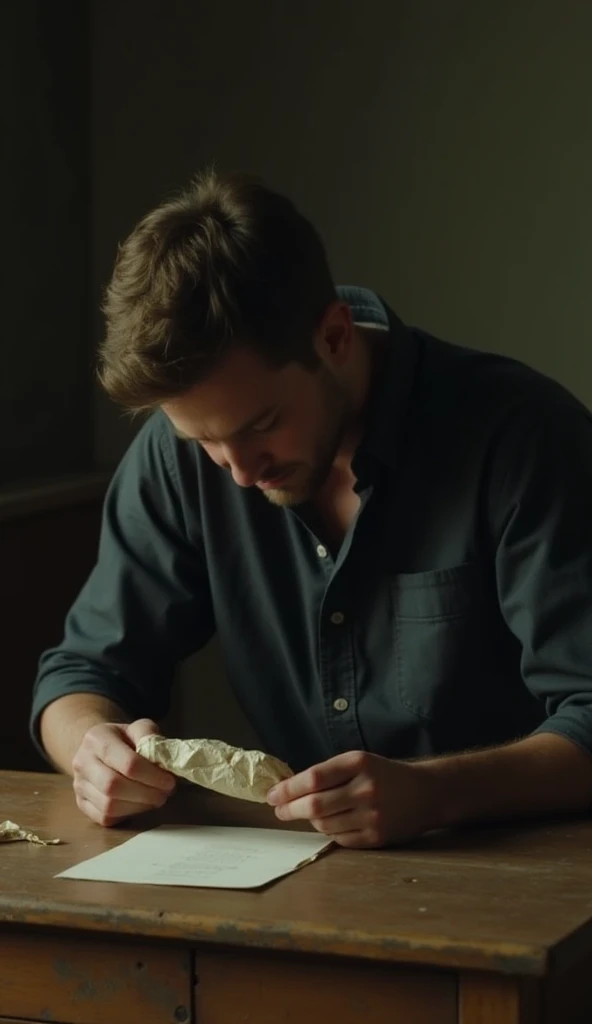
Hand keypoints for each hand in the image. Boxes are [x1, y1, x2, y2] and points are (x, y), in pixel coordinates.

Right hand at [72, 718, 175, 826]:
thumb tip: (165, 761)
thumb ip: (151, 738)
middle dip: (145, 794)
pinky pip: (105, 817)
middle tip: (165, 794)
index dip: (152, 776)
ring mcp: (78, 785)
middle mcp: (82, 762)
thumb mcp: (139, 728)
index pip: (127, 762)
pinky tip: (140, 804)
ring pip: (108, 806)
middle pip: (114, 786)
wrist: (99, 748)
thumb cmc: (124, 739)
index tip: (169, 781)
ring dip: (138, 806)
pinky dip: (127, 814)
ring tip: (155, 799)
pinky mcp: (81, 804)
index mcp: (97, 738)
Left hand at [267, 750, 440, 848]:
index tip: (272, 795)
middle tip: (279, 810)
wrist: (425, 793)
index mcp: (359, 763)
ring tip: (308, 814)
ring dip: (310, 821)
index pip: (313, 778)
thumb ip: (328, 773)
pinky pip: (339, 838)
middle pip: (314, 805)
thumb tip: (289, 789)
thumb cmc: (384, 775)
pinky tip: (331, 823)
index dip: (288, 789)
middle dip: (290, 809)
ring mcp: (372, 815)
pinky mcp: (376, 837)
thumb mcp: (359, 762)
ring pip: (324, 824)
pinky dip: (329, 831)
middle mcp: (366, 789)